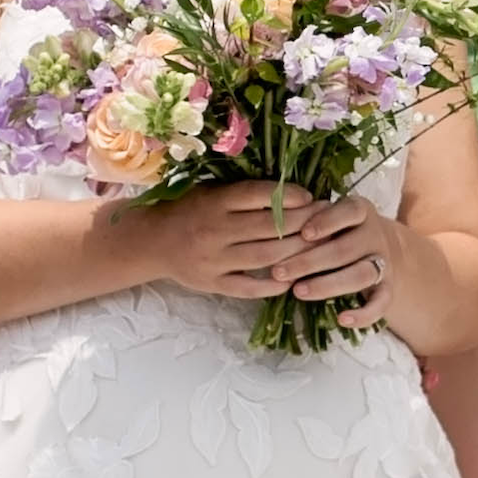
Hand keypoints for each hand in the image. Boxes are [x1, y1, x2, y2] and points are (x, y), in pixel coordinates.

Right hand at [138, 183, 394, 309]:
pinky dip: (272, 286)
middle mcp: (215, 230)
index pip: (259, 196)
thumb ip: (243, 192)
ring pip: (265, 258)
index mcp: (215, 202)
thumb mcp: (210, 191)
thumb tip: (291, 190)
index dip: (289, 196)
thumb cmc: (188, 210)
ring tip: (320, 247)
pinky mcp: (212, 283)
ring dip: (297, 253)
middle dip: (303, 222)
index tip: (311, 196)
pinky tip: (293, 281)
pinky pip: (248, 288)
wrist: (151, 242)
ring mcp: (214, 260)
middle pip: (269, 228)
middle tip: (327, 218)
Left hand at [259, 197, 396, 312]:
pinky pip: (381, 303)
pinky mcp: (388, 288)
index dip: (327, 222)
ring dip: (328, 285)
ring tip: (298, 292)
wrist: (381, 249)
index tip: (303, 233)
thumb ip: (310, 219)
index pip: (349, 211)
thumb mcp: (330, 217)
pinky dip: (364, 314)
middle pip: (346, 249)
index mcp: (361, 211)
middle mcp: (375, 235)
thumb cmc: (340, 231)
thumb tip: (273, 228)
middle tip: (278, 271)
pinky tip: (342, 320)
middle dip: (310, 261)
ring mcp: (384, 262)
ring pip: (361, 275)